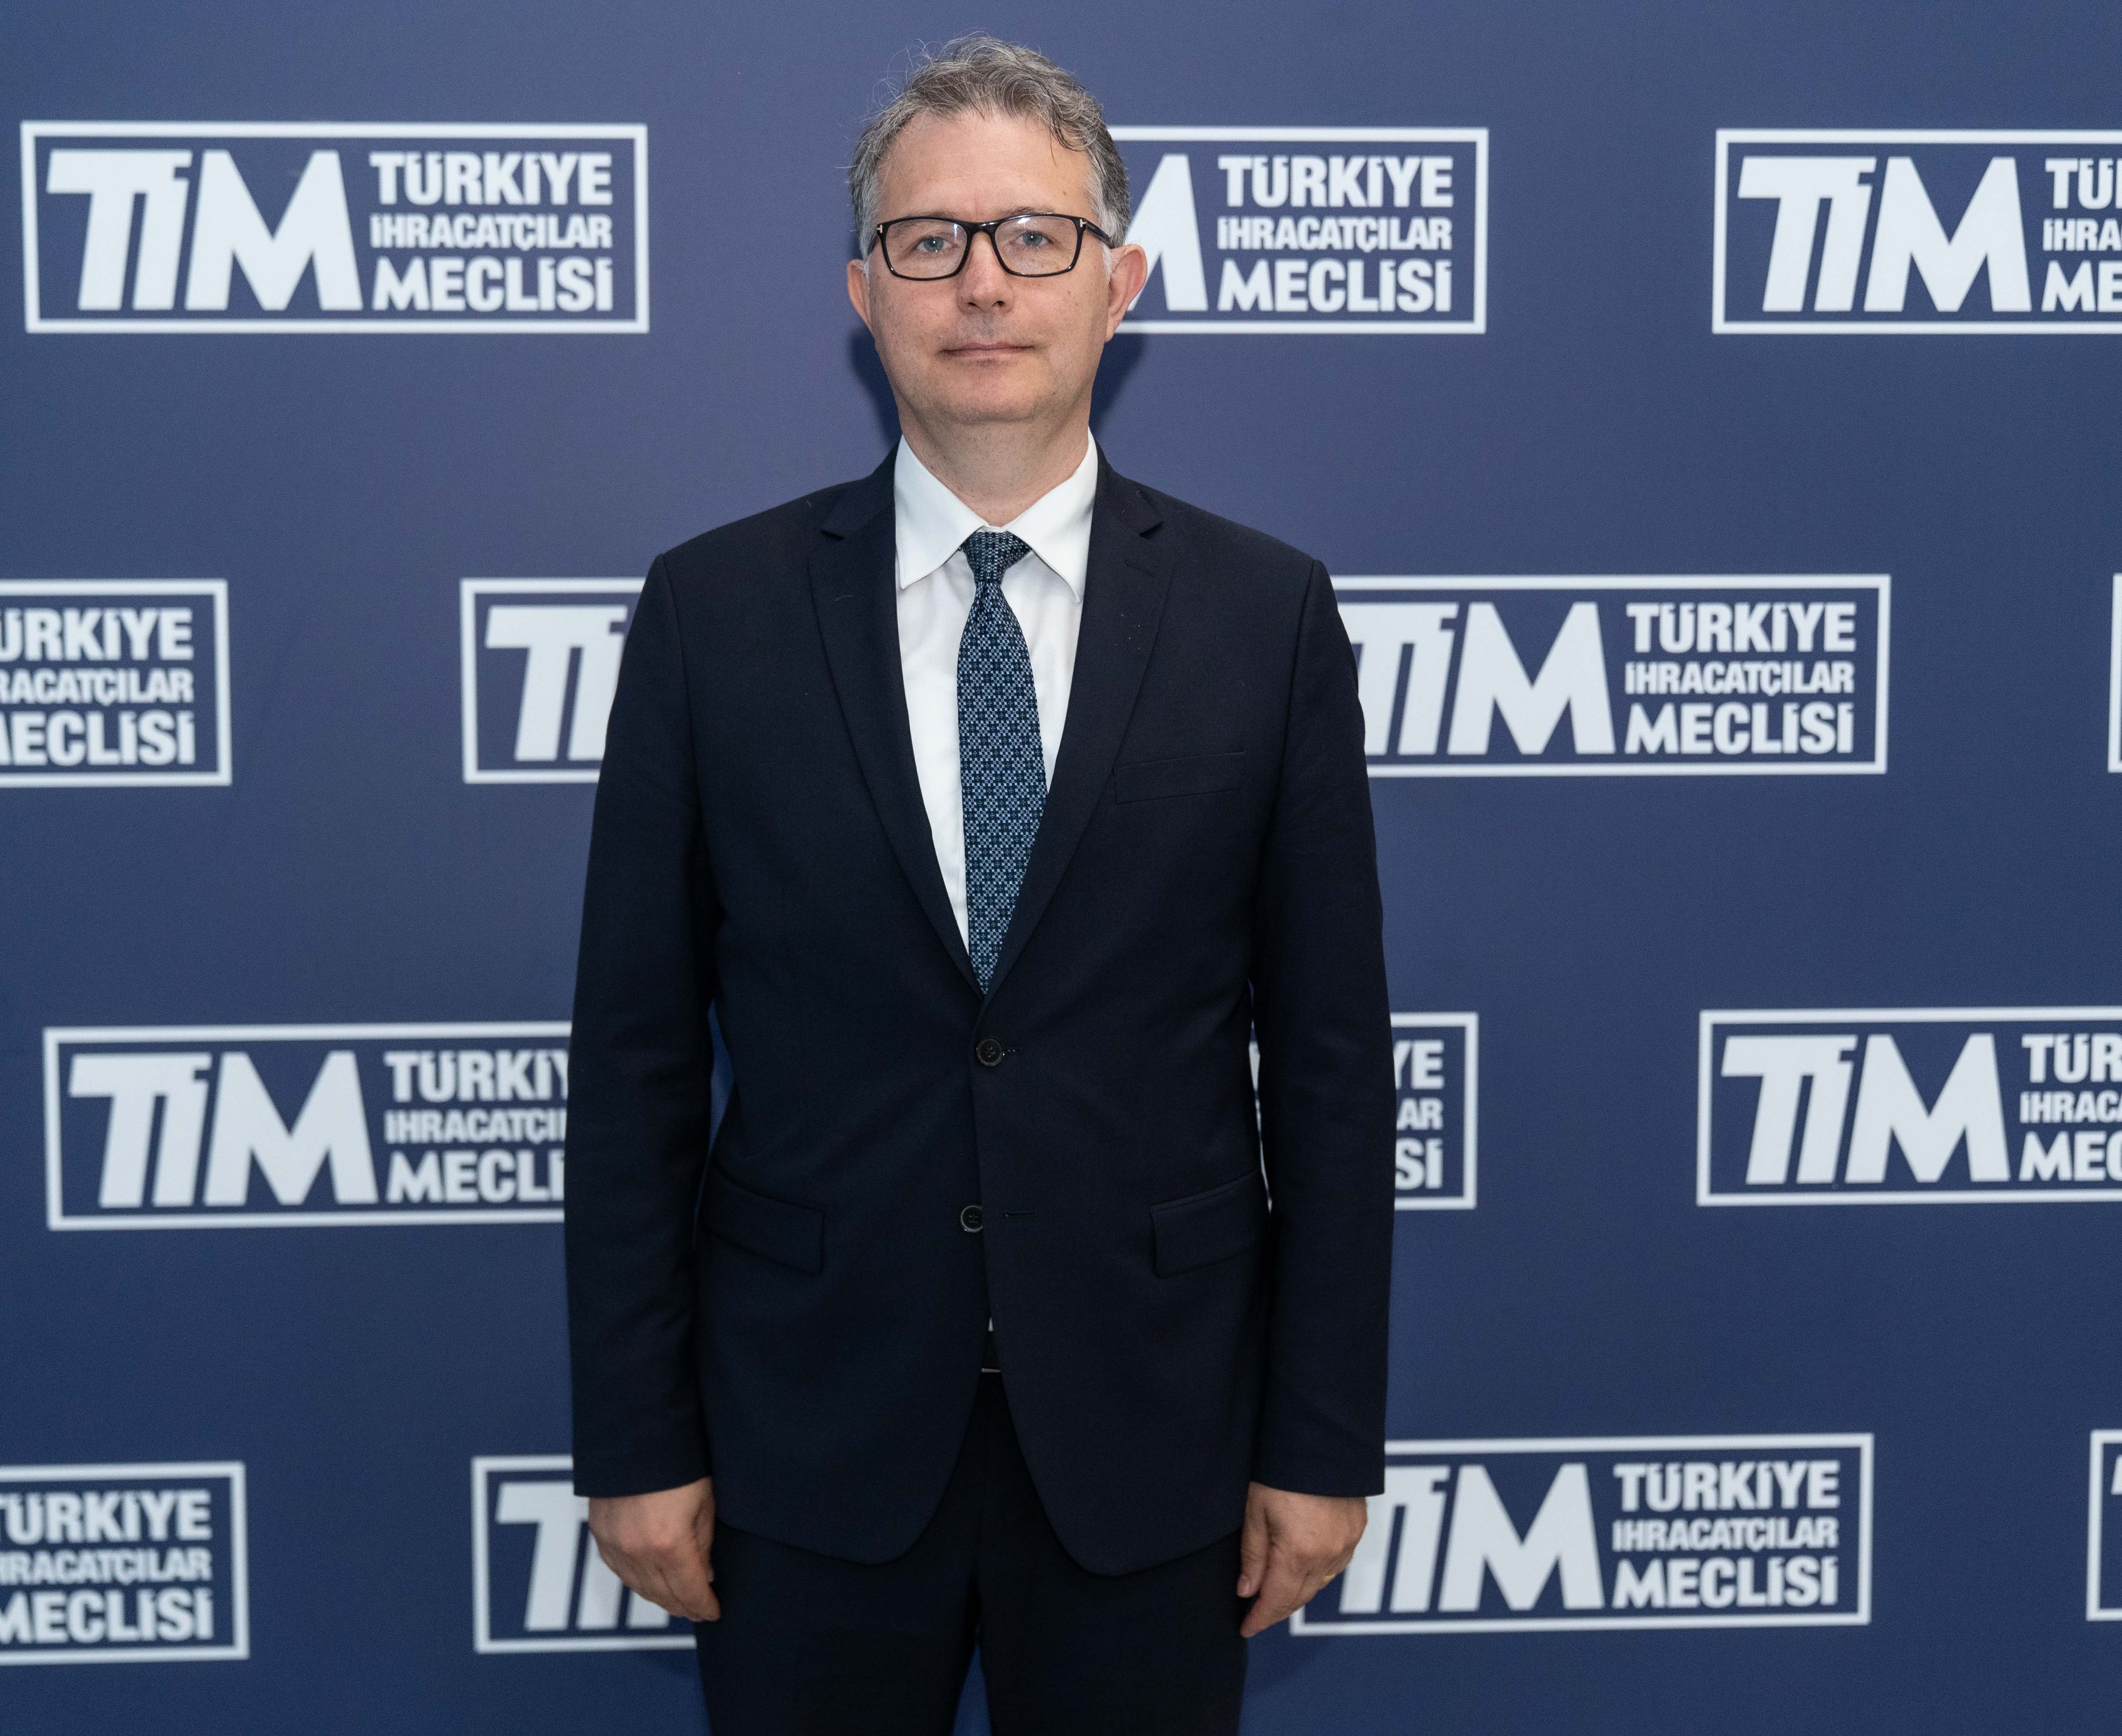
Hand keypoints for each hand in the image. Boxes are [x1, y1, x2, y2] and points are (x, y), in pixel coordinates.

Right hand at [586, 1476, 719, 1621]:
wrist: (637, 1434)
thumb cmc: (680, 1463)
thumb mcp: (705, 1503)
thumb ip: (704, 1544)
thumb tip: (705, 1575)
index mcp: (670, 1545)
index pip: (690, 1591)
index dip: (704, 1606)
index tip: (714, 1612)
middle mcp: (639, 1552)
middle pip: (663, 1595)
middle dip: (684, 1606)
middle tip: (698, 1611)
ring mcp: (616, 1544)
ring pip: (639, 1588)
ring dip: (660, 1598)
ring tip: (677, 1602)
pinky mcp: (600, 1534)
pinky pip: (619, 1571)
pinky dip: (637, 1582)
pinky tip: (649, 1583)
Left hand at [1236, 1481, 1368, 1636]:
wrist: (1321, 1438)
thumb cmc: (1280, 1469)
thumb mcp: (1255, 1510)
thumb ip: (1252, 1555)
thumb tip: (1247, 1591)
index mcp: (1298, 1553)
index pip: (1277, 1600)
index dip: (1259, 1618)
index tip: (1245, 1628)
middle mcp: (1327, 1555)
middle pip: (1299, 1597)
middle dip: (1276, 1609)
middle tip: (1256, 1614)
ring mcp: (1346, 1544)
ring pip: (1319, 1584)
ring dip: (1297, 1593)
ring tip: (1275, 1594)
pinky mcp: (1356, 1530)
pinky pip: (1335, 1565)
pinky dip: (1317, 1574)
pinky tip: (1303, 1570)